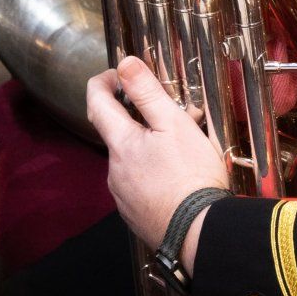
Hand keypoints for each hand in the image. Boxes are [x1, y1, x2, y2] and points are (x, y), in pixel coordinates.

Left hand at [85, 57, 230, 271]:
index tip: (119, 74)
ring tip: (185, 148)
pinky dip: (153, 173)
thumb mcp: (174, 124)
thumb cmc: (191, 176)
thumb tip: (125, 63)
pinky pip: (138, 184)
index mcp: (120, 144)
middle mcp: (114, 170)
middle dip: (140, 118)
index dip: (104, 81)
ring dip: (149, 147)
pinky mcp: (135, 215)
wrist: (199, 232)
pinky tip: (179, 176)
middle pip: (117, 133)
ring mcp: (122, 196)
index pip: (96, 102)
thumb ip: (147, 92)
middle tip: (173, 114)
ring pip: (130, 159)